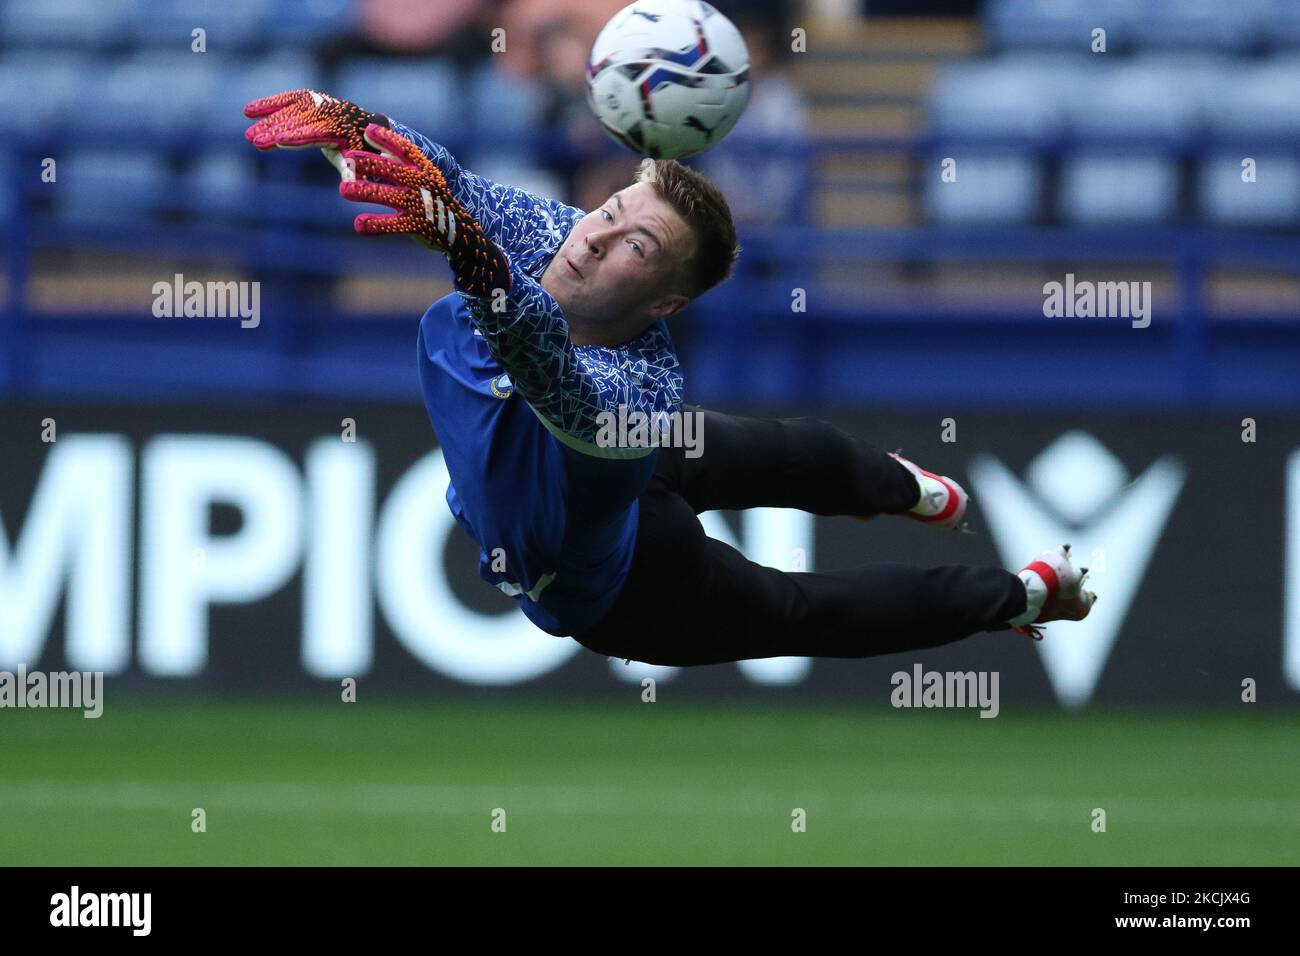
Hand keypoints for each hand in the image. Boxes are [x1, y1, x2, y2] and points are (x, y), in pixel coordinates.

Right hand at [244, 89, 389, 176]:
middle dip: (275, 131)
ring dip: (267, 122)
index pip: (315, 134)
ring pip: (289, 112)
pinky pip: (286, 99)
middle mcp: (327, 112)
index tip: (279, 142)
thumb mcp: (355, 160)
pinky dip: (268, 104)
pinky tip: (249, 111)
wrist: (363, 123)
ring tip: (249, 136)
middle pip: (297, 122)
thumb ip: (350, 172)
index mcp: (340, 129)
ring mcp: (317, 103)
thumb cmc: (356, 147)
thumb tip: (349, 188)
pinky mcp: (307, 97)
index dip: (297, 138)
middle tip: (254, 141)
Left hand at [339, 124, 511, 298]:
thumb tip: (378, 149)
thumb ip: (404, 165)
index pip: (406, 150)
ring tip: (344, 189)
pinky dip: (375, 224)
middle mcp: (423, 184)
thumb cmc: (434, 200)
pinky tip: (358, 224)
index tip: (368, 131)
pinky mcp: (418, 226)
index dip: (387, 139)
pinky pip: (392, 225)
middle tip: (348, 159)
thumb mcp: (425, 179)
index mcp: (425, 170)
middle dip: (370, 162)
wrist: (460, 231)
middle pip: (393, 169)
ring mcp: (421, 205)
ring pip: (388, 195)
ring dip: (365, 191)